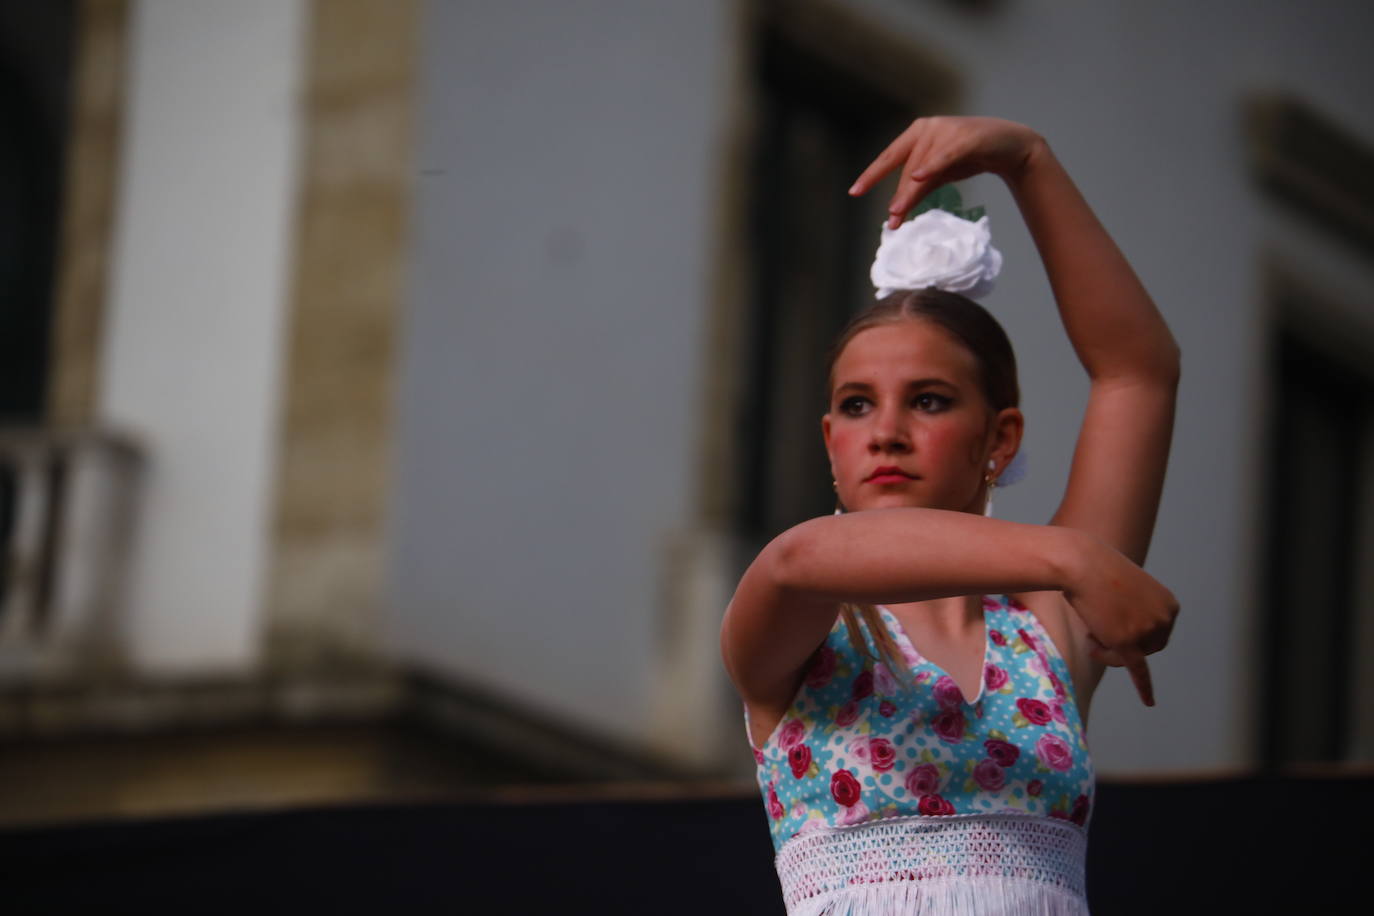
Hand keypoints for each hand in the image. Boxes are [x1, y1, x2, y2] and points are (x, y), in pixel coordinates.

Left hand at [848, 116, 1043, 228]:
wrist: (1008, 147)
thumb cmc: (968, 157)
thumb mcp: (938, 176)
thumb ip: (917, 189)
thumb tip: (894, 214)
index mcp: (916, 134)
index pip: (889, 156)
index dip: (871, 174)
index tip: (854, 192)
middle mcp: (927, 128)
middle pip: (906, 166)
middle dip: (898, 193)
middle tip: (890, 218)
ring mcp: (946, 131)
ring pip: (922, 165)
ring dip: (910, 190)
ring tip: (899, 211)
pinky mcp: (966, 138)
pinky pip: (944, 154)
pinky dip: (931, 165)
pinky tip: (919, 176)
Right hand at [1058, 530, 1179, 706]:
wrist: (1081, 563)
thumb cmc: (1097, 570)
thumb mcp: (1127, 588)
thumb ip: (1134, 610)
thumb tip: (1123, 627)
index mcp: (1169, 605)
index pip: (1158, 633)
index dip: (1136, 634)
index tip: (1115, 627)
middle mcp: (1164, 619)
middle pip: (1149, 648)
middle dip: (1124, 646)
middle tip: (1096, 636)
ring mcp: (1146, 631)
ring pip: (1133, 658)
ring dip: (1111, 652)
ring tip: (1090, 637)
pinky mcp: (1127, 642)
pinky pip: (1137, 671)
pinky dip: (1144, 688)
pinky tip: (1149, 702)